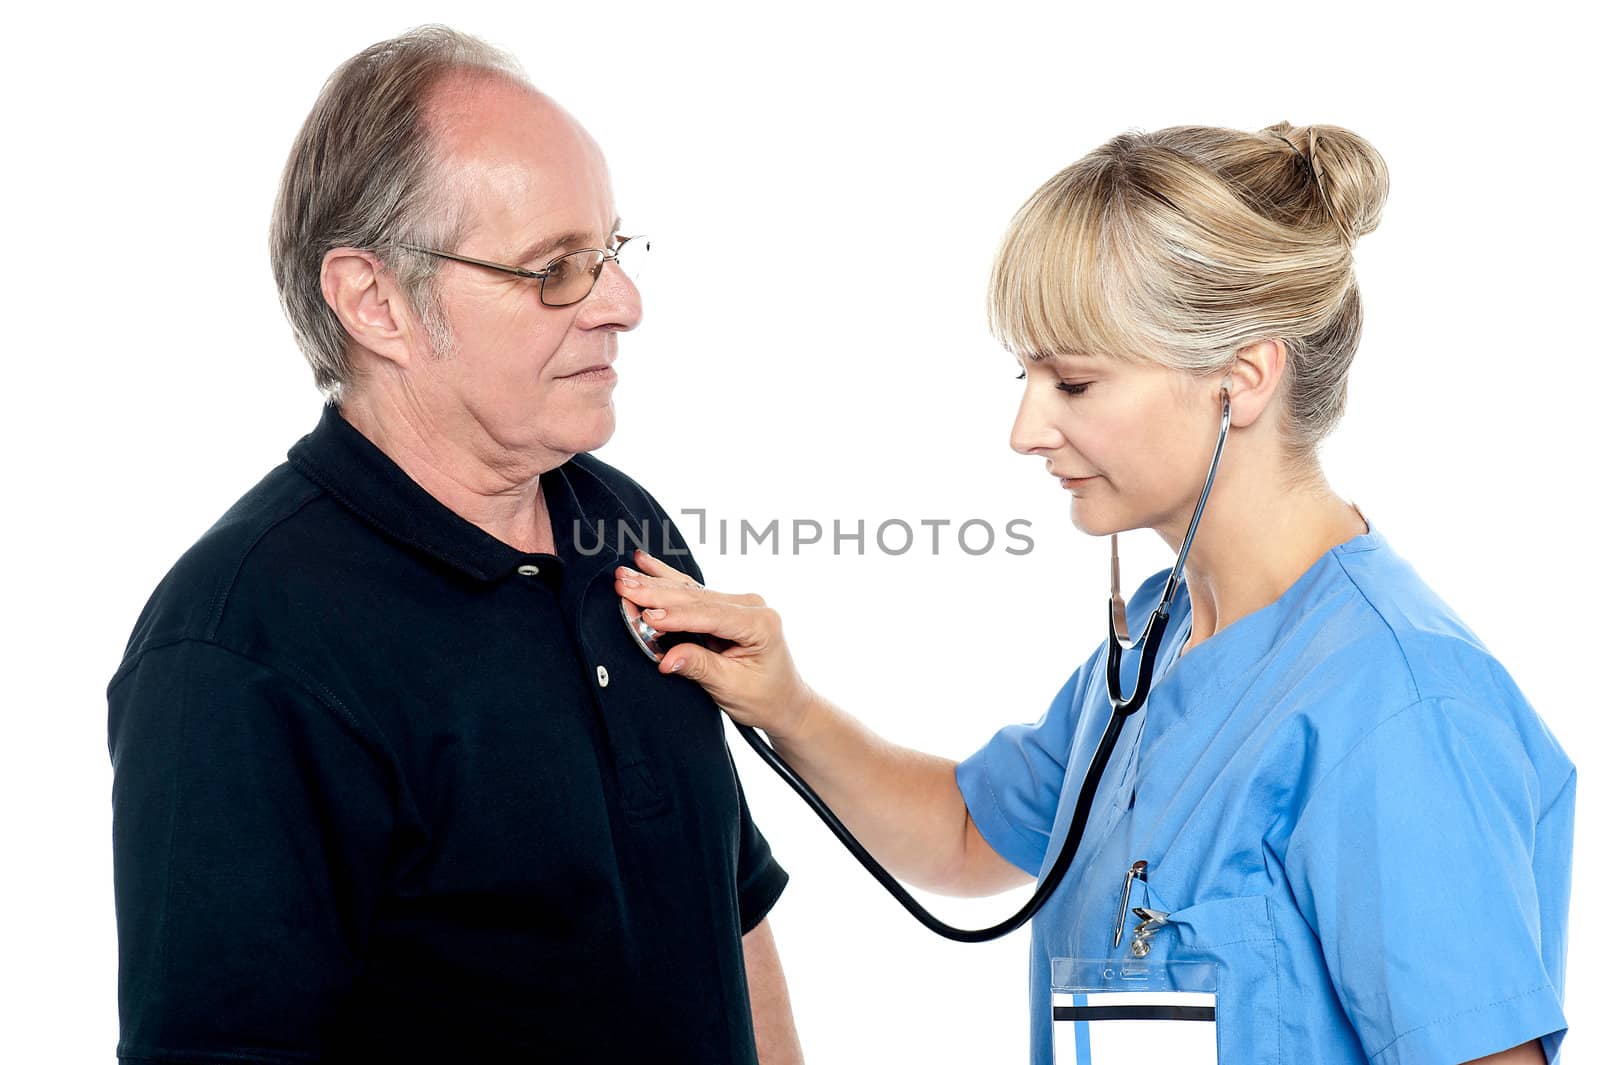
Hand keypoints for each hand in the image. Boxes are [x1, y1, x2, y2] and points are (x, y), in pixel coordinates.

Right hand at [614, 550, 814, 740]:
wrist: (785, 702)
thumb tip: (666, 658)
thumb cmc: (765, 698)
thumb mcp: (732, 688)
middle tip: (622, 584)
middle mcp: (751, 606)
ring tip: (624, 574)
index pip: (710, 615)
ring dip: (655, 583)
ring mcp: (738, 604)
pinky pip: (692, 593)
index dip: (675, 615)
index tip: (645, 615)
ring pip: (690, 591)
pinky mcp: (725, 608)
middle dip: (656, 591)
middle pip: (696, 597)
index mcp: (760, 624)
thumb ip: (699, 667)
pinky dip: (666, 582)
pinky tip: (645, 564)